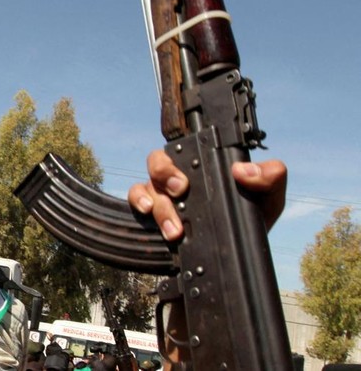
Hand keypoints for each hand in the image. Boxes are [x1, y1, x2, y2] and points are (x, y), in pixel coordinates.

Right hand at [128, 150, 286, 240]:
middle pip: (160, 160)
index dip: (183, 149)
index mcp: (206, 167)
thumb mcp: (269, 199)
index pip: (188, 147)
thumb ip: (269, 178)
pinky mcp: (152, 211)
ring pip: (148, 183)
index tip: (192, 172)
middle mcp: (182, 176)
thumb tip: (243, 170)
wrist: (234, 258)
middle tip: (181, 190)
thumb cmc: (250, 221)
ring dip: (159, 204)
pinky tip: (148, 212)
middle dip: (165, 173)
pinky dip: (138, 201)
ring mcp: (164, 193)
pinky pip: (135, 197)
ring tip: (175, 229)